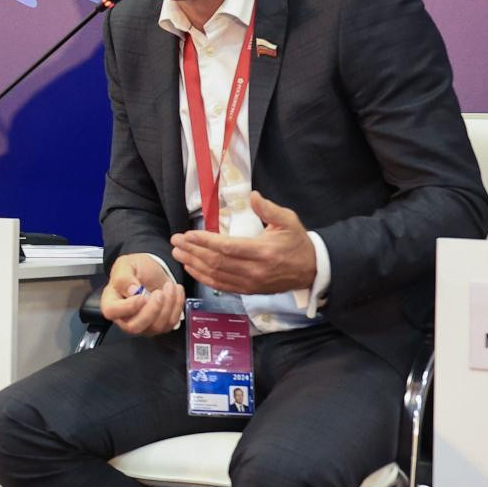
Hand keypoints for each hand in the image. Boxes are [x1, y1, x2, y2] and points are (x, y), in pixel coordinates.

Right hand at [100, 253, 185, 336]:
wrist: (151, 271)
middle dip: (151, 311)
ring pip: (155, 327)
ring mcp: (143, 324)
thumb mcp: (126, 265)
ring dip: (167, 306)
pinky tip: (175, 291)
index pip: (112, 312)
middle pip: (134, 327)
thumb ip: (124, 277)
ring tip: (169, 286)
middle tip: (159, 293)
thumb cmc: (136, 268)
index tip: (142, 296)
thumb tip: (132, 290)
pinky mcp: (159, 325)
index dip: (128, 307)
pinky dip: (177, 306)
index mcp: (111, 302)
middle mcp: (124, 318)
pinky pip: (170, 323)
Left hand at [170, 192, 315, 294]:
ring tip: (178, 253)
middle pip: (216, 262)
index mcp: (263, 251)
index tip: (187, 234)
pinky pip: (221, 285)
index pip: (227, 247)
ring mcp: (250, 283)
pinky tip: (192, 268)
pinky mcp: (248, 291)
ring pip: (215, 275)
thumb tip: (253, 196)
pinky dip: (204, 277)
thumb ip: (269, 209)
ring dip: (193, 264)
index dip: (205, 241)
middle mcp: (255, 270)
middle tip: (176, 241)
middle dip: (192, 251)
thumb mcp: (288, 221)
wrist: (312, 269)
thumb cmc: (298, 242)